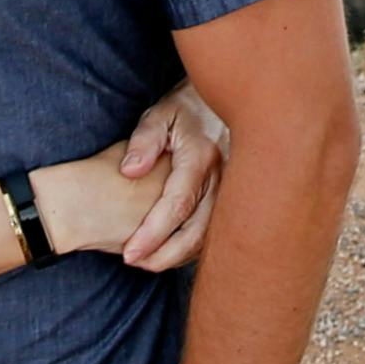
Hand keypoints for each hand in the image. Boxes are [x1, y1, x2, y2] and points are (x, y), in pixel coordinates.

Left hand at [117, 85, 225, 269]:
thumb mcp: (161, 114)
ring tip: (149, 263)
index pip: (176, 205)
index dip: (152, 234)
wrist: (230, 99)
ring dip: (179, 255)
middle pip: (196, 231)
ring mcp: (232, 190)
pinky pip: (216, 230)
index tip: (129, 254)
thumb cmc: (186, 107)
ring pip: (209, 236)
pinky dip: (194, 247)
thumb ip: (144, 140)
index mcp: (202, 157)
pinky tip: (172, 251)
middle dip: (165, 255)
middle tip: (136, 264)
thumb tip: (130, 172)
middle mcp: (222, 178)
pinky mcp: (234, 197)